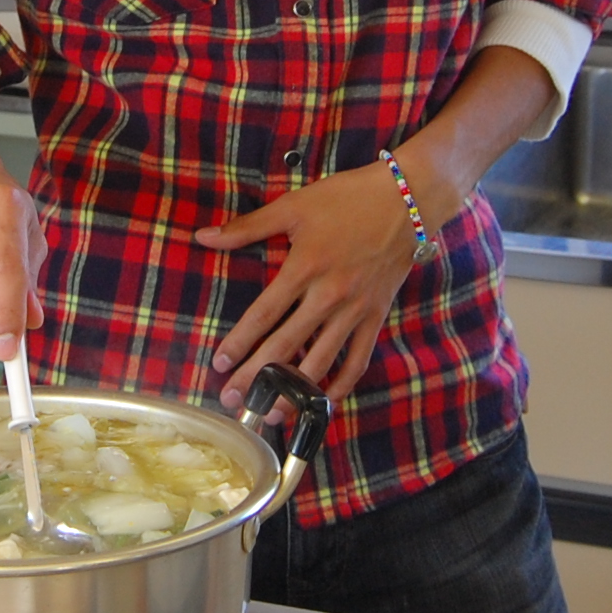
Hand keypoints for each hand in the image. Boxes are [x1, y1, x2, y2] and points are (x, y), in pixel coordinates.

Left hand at [193, 147, 446, 408]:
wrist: (407, 200)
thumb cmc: (347, 199)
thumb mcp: (294, 206)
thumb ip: (247, 227)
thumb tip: (203, 237)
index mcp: (303, 268)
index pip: (263, 315)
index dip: (239, 343)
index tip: (220, 363)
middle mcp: (328, 296)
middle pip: (285, 347)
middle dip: (256, 377)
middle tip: (234, 399)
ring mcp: (355, 310)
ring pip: (320, 362)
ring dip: (294, 391)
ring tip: (272, 413)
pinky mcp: (376, 316)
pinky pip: (357, 360)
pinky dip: (341, 383)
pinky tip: (322, 399)